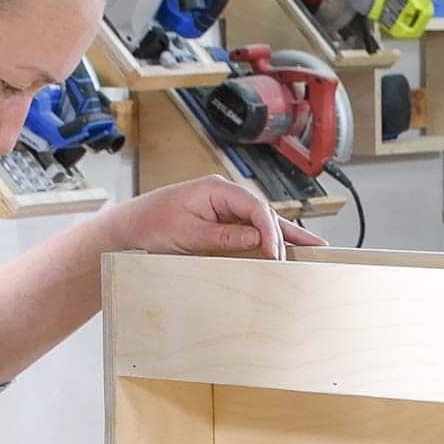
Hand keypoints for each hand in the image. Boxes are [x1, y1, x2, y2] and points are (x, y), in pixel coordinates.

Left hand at [112, 175, 327, 260]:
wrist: (129, 227)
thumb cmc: (152, 226)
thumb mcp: (187, 235)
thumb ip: (223, 236)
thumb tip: (257, 237)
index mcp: (216, 189)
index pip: (255, 207)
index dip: (270, 231)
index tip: (275, 253)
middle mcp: (223, 194)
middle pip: (264, 212)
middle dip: (286, 234)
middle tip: (307, 254)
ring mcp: (223, 207)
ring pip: (261, 221)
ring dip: (285, 236)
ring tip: (314, 248)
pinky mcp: (221, 220)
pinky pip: (250, 228)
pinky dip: (268, 239)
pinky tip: (285, 248)